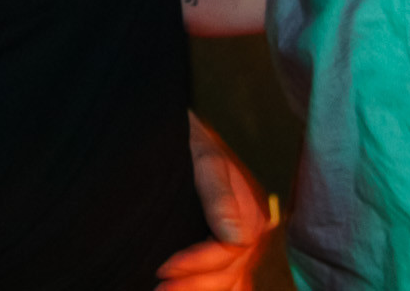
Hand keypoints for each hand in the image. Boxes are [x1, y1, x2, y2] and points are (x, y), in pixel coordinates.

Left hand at [158, 113, 274, 290]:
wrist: (188, 135)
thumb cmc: (192, 142)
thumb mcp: (204, 159)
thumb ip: (219, 196)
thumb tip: (236, 238)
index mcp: (251, 213)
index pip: (228, 252)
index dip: (196, 265)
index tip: (163, 268)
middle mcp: (252, 233)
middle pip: (229, 274)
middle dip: (194, 285)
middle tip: (157, 289)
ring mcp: (244, 243)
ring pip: (231, 282)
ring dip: (202, 290)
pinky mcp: (233, 248)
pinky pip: (232, 281)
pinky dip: (214, 288)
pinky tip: (190, 290)